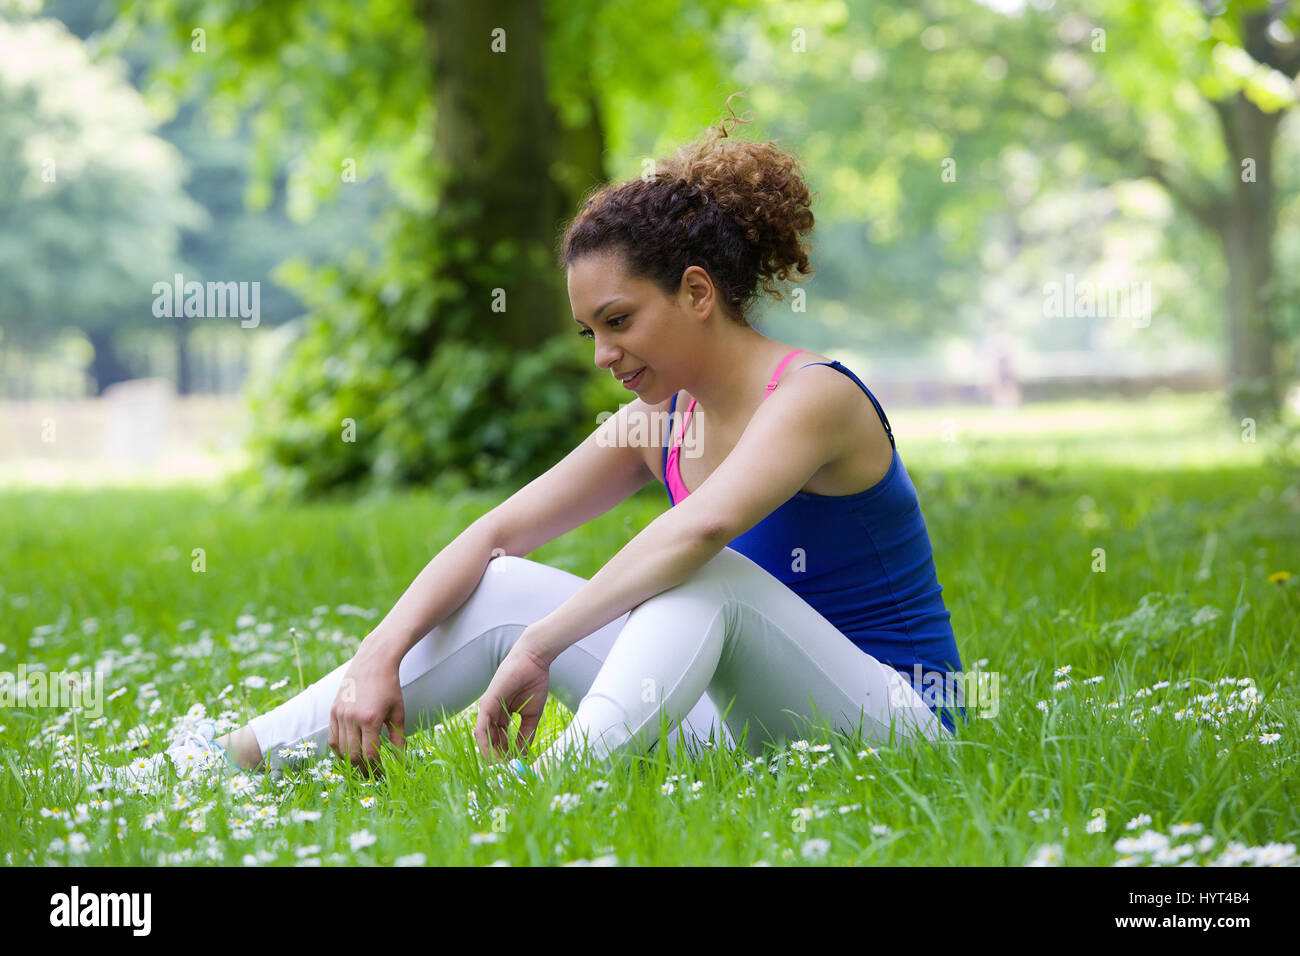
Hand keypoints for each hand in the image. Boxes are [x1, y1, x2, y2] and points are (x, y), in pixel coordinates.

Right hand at [328, 639, 406, 773]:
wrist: (373, 662)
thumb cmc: (390, 687)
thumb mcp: (398, 712)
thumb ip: (399, 738)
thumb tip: (402, 761)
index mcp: (370, 719)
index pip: (371, 755)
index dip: (378, 769)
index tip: (384, 777)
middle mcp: (352, 718)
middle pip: (354, 756)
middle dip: (364, 770)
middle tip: (374, 777)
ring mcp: (340, 714)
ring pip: (341, 750)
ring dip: (351, 762)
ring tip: (362, 768)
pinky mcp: (333, 711)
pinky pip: (332, 738)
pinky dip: (339, 750)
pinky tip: (348, 755)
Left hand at [474, 641, 550, 763]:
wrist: (534, 662)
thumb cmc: (534, 683)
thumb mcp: (532, 715)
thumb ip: (526, 734)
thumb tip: (523, 754)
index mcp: (503, 715)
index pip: (499, 739)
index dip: (505, 754)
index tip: (513, 766)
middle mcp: (493, 713)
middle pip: (490, 740)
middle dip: (497, 757)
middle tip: (506, 770)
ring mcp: (488, 708)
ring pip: (484, 737)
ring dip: (491, 754)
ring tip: (501, 766)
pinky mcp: (486, 704)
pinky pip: (482, 727)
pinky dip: (485, 742)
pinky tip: (492, 754)